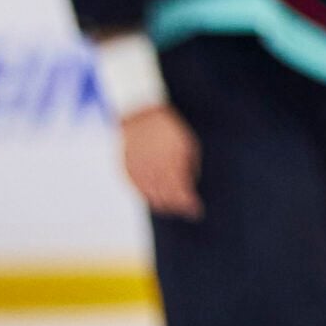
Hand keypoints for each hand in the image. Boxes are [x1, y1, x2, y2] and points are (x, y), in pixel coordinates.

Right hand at [119, 104, 202, 219]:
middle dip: (179, 207)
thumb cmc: (168, 129)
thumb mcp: (187, 144)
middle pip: (167, 198)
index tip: (197, 211)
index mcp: (172, 163)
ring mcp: (140, 172)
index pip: (182, 193)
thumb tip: (190, 186)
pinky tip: (157, 200)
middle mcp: (154, 170)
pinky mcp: (128, 172)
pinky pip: (140, 191)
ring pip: (152, 198)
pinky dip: (150, 198)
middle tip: (187, 210)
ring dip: (165, 206)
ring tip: (174, 208)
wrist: (140, 115)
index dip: (190, 205)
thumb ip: (189, 167)